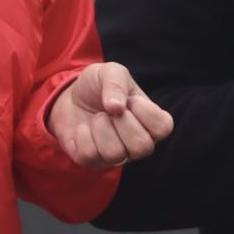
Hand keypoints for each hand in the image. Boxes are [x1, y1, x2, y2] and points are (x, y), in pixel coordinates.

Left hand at [48, 62, 174, 167]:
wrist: (69, 96)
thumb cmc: (98, 86)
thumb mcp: (110, 71)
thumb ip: (116, 82)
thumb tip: (116, 107)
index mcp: (149, 123)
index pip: (163, 128)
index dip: (144, 111)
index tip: (131, 99)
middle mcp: (137, 144)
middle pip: (142, 147)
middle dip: (122, 122)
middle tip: (111, 110)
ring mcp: (116, 156)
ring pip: (115, 153)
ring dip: (100, 127)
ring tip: (97, 118)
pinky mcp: (93, 162)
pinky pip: (90, 155)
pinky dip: (82, 135)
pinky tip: (84, 129)